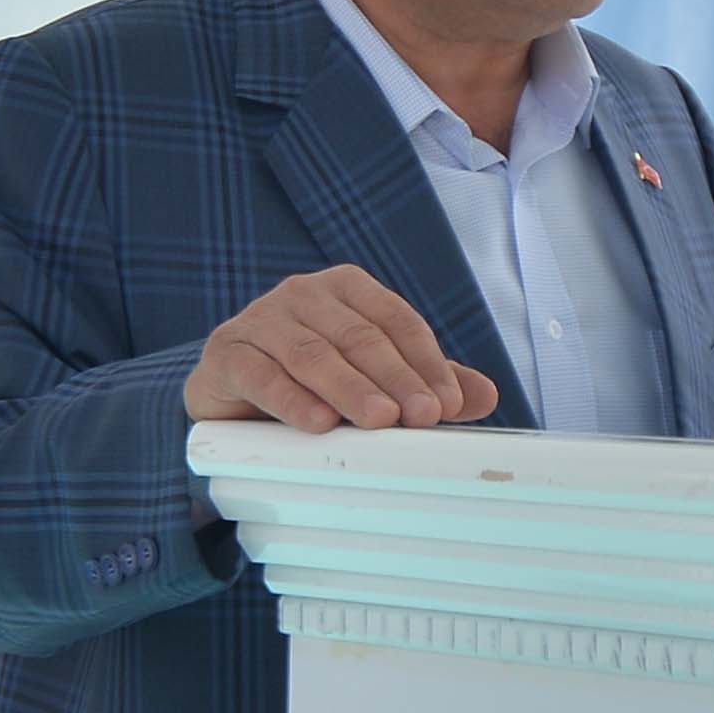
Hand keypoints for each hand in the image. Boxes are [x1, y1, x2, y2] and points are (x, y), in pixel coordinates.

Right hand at [184, 266, 504, 430]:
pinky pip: (262, 375)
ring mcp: (261, 320)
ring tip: (379, 421)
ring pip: (312, 354)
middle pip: (358, 336)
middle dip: (395, 378)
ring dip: (350, 389)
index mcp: (347, 289)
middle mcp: (303, 295)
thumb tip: (485, 396)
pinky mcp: (227, 353)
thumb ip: (422, 382)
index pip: (396, 319)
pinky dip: (292, 400)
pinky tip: (319, 423)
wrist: (229, 393)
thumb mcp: (371, 379)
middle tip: (423, 417)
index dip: (426, 361)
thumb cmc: (311, 381)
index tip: (448, 405)